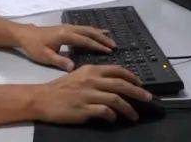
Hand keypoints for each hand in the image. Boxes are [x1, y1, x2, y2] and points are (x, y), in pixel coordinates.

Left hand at [13, 23, 115, 70]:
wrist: (24, 35)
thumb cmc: (34, 46)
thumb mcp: (45, 56)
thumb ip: (59, 61)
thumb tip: (73, 67)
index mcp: (65, 35)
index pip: (84, 40)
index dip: (97, 45)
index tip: (108, 50)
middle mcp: (68, 29)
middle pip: (89, 32)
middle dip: (102, 38)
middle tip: (114, 45)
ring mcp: (67, 27)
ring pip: (87, 29)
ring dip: (99, 33)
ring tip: (110, 38)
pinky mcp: (66, 28)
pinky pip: (83, 28)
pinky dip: (92, 30)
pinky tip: (98, 32)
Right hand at [30, 65, 151, 123]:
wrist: (42, 99)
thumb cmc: (60, 88)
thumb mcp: (79, 76)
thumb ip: (96, 78)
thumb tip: (113, 86)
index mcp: (91, 70)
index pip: (117, 71)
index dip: (132, 77)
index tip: (140, 84)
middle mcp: (91, 80)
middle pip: (121, 85)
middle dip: (138, 92)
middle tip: (148, 98)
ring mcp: (88, 95)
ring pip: (116, 100)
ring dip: (128, 109)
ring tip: (134, 116)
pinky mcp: (83, 109)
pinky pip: (104, 112)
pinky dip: (113, 116)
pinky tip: (114, 119)